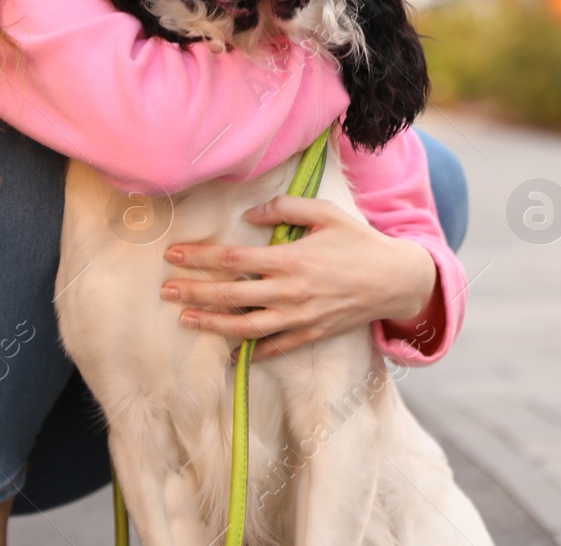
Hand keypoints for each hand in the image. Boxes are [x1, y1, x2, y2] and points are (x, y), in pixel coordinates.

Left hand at [160, 195, 438, 362]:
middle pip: (231, 295)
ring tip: (186, 319)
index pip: (233, 258)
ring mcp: (299, 317)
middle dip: (194, 292)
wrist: (395, 280)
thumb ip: (285, 209)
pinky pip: (274, 347)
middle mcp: (290, 292)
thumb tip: (249, 214)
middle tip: (165, 290)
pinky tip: (229, 350)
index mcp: (290, 259)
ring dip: (212, 323)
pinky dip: (250, 351)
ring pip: (245, 327)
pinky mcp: (310, 334)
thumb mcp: (325, 214)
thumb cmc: (358, 242)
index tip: (174, 255)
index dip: (200, 257)